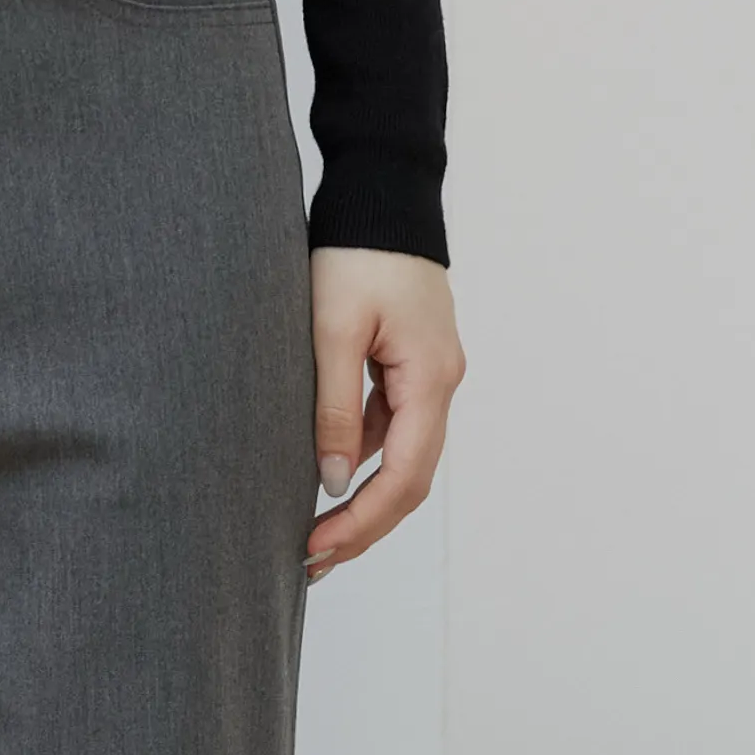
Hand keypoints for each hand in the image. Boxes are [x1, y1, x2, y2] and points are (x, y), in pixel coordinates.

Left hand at [305, 247, 464, 580]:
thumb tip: (331, 481)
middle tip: (312, 560)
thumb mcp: (331, 332)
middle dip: (364, 526)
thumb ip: (332, 409)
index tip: (315, 548)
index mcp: (431, 378)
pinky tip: (323, 477)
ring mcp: (430, 374)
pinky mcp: (411, 365)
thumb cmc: (354, 252)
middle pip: (410, 479)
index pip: (404, 475)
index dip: (361, 522)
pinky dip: (360, 460)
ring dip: (362, 499)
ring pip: (401, 457)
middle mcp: (441, 382)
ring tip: (314, 533)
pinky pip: (391, 427)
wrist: (380, 194)